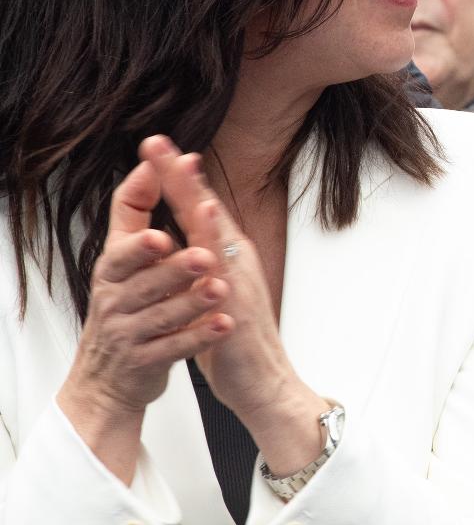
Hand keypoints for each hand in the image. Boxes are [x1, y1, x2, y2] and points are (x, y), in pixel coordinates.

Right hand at [57, 147, 231, 480]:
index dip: (140, 227)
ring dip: (194, 301)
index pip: (122, 243)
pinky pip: (175, 349)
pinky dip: (201, 337)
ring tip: (220, 288)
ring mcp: (129, 332)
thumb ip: (136, 213)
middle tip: (202, 255)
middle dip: (172, 267)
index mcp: (113, 269)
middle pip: (144, 280)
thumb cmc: (125, 307)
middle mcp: (116, 299)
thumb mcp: (123, 260)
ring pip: (163, 315)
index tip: (159, 214)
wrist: (108, 378)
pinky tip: (223, 325)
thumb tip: (154, 162)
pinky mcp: (145, 361)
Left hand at [143, 137, 326, 473]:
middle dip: (181, 172)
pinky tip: (204, 217)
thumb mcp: (212, 294)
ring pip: (214, 228)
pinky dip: (212, 236)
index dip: (178, 177)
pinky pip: (222, 265)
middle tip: (157, 141)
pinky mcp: (237, 302)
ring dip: (195, 193)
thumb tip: (183, 245)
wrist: (265, 383)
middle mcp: (235, 258)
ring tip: (179, 163)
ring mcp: (239, 278)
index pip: (198, 208)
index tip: (158, 147)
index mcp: (227, 255)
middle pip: (205, 206)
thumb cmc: (237, 343)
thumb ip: (200, 267)